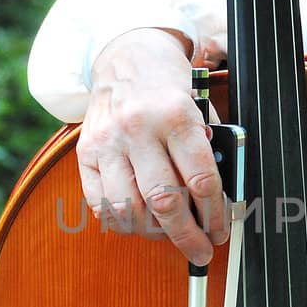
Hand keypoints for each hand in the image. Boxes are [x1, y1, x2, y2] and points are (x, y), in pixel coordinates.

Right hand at [77, 27, 228, 265]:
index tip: (221, 230)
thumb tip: (219, 202)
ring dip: (153, 232)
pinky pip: (100, 204)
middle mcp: (138, 128)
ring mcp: (108, 141)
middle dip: (187, 235)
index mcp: (176, 115)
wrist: (126, 55)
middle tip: (201, 250)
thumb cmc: (169, 86)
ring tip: (169, 233)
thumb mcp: (200, 107)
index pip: (200, 179)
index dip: (215, 214)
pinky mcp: (86, 152)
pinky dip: (122, 222)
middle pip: (164, 201)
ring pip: (129, 208)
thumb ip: (209, 150)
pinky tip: (139, 221)